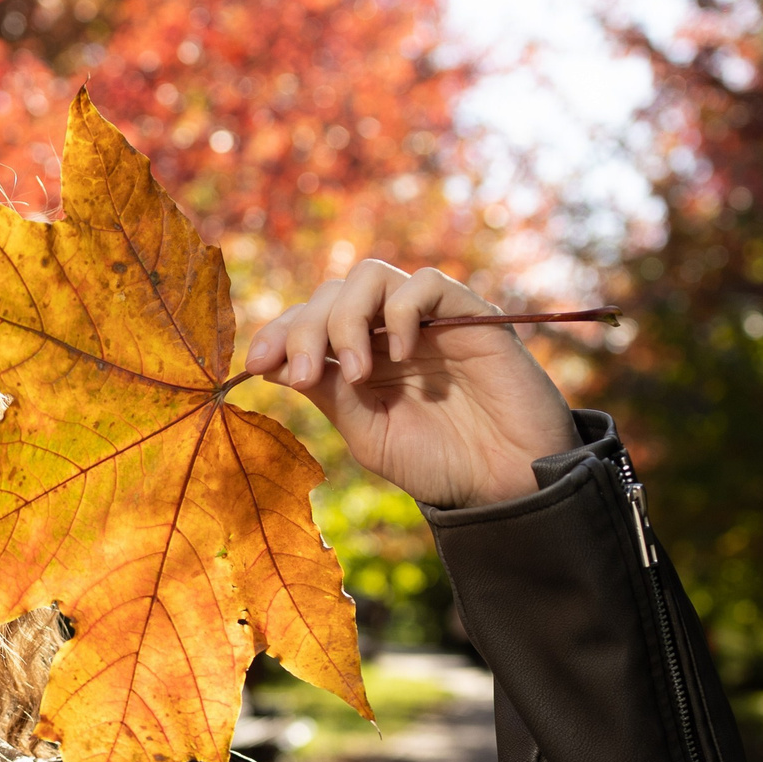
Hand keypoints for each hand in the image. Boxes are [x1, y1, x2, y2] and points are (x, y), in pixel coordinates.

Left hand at [240, 259, 576, 508]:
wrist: (506, 485)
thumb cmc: (440, 464)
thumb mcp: (368, 434)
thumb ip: (330, 394)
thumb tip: (275, 363)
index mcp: (360, 358)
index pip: (308, 321)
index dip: (278, 334)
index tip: (256, 365)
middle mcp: (389, 331)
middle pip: (331, 294)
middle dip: (306, 330)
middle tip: (304, 376)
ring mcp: (428, 320)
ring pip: (370, 276)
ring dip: (348, 318)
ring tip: (357, 372)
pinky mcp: (470, 315)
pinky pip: (426, 283)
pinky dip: (403, 312)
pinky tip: (401, 357)